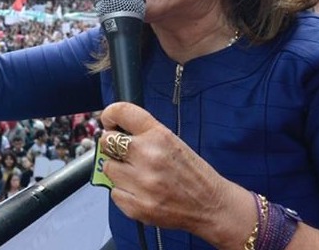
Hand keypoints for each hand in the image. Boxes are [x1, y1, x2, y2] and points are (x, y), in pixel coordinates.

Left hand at [99, 102, 249, 244]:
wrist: (212, 206)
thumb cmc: (193, 174)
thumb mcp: (173, 142)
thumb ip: (144, 134)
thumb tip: (114, 130)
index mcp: (159, 135)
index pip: (121, 111)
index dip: (110, 115)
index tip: (110, 121)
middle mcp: (148, 155)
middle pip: (106, 141)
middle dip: (113, 147)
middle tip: (126, 155)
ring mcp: (141, 182)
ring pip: (108, 168)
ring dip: (118, 171)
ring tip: (138, 176)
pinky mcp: (136, 205)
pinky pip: (114, 192)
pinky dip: (124, 192)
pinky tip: (141, 191)